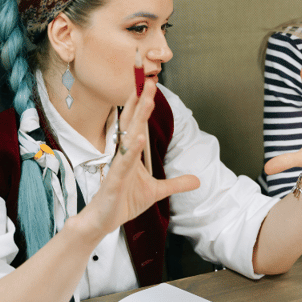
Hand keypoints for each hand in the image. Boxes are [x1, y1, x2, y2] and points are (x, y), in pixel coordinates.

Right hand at [78, 80, 199, 237]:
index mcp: (131, 153)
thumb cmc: (124, 202)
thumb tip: (197, 180)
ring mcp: (118, 166)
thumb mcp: (157, 191)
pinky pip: (123, 163)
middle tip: (149, 81)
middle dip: (141, 101)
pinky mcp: (114, 180)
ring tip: (147, 100)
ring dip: (138, 118)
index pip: (137, 124)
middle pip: (132, 123)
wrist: (103, 221)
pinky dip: (131, 150)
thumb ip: (176, 183)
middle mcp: (123, 154)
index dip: (144, 105)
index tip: (150, 86)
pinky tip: (138, 138)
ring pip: (128, 137)